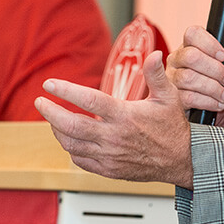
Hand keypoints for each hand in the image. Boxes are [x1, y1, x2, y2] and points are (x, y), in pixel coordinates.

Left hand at [35, 50, 193, 187]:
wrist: (182, 160)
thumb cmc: (174, 128)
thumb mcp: (169, 97)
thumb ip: (156, 75)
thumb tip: (154, 54)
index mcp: (125, 116)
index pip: (88, 101)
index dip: (66, 91)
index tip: (49, 84)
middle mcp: (114, 137)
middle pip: (71, 126)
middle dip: (50, 113)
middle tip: (40, 102)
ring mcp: (109, 156)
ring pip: (71, 145)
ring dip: (57, 130)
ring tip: (53, 119)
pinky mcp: (109, 169)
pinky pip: (80, 160)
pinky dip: (70, 148)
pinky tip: (70, 138)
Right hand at [166, 26, 223, 127]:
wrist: (219, 112)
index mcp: (191, 45)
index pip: (193, 33)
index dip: (209, 44)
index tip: (223, 56)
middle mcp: (178, 59)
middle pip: (191, 56)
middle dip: (215, 70)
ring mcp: (172, 78)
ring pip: (188, 78)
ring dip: (212, 88)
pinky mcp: (173, 97)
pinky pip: (187, 97)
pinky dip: (208, 101)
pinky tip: (217, 103)